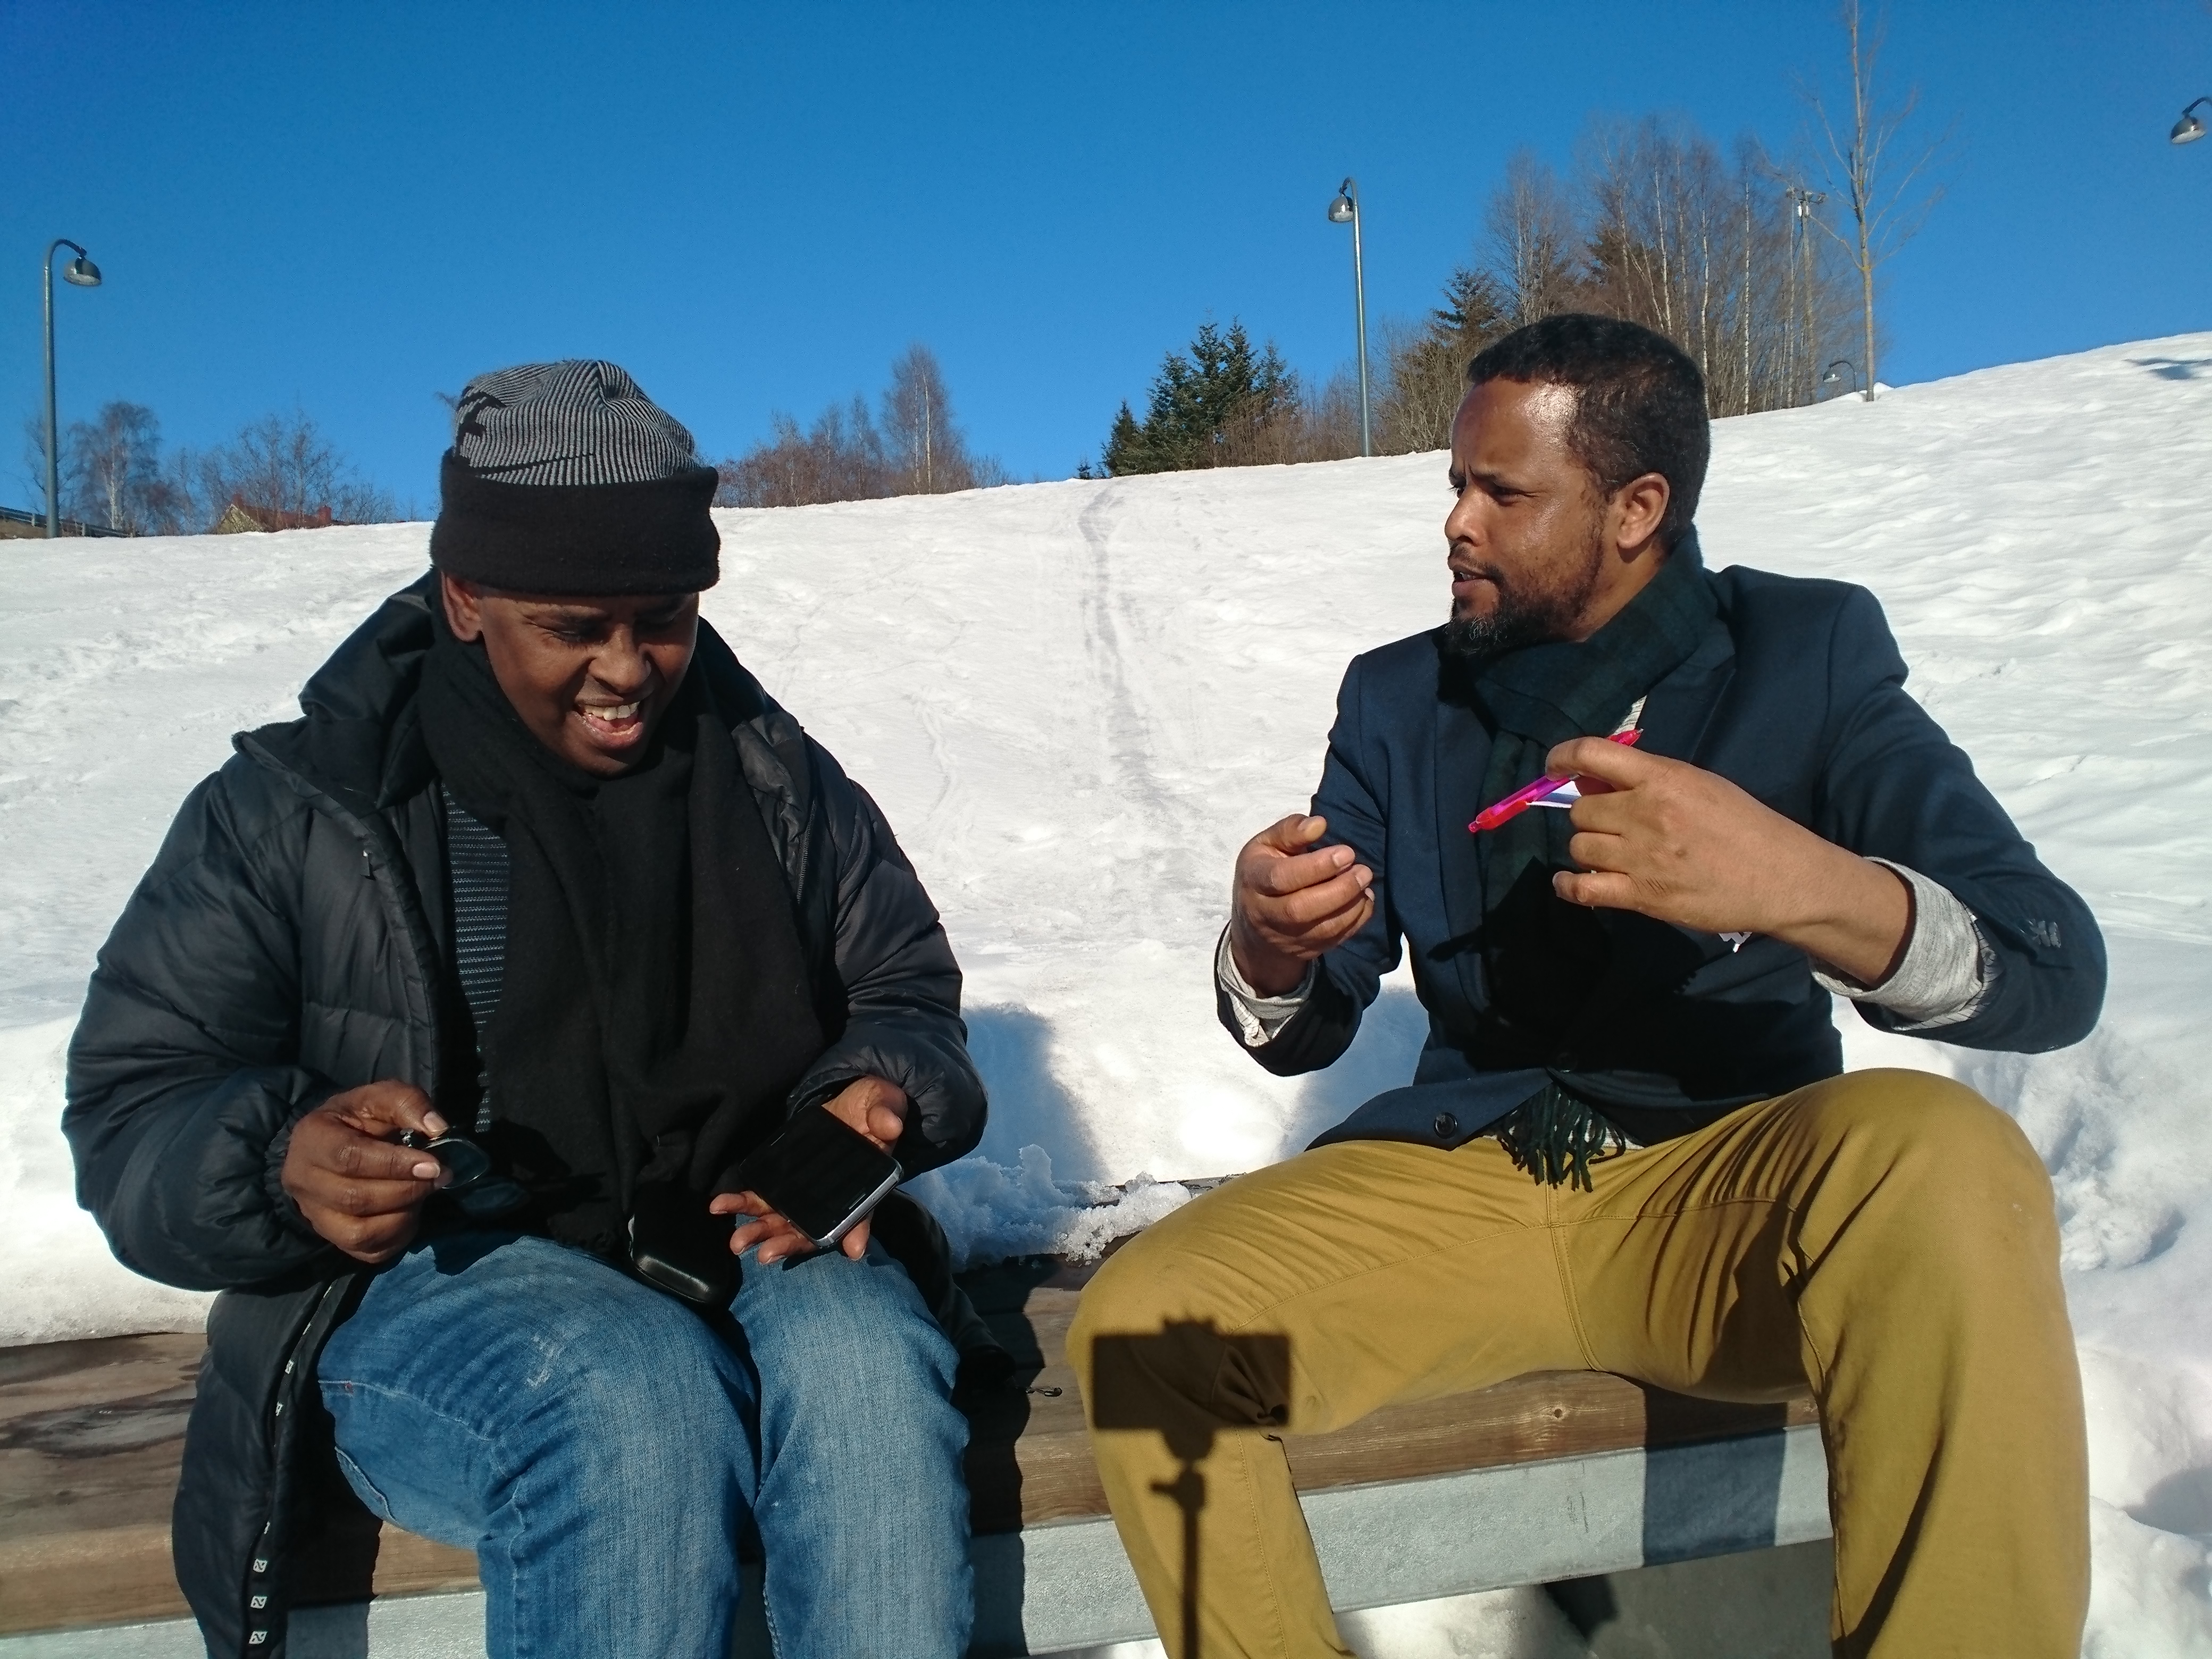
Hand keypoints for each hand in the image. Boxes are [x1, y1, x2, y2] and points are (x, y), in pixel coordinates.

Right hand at [280, 1081, 448, 1263]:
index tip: (433, 1164)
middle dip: (407, 1190)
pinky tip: (409, 1212)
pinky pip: (368, 1250)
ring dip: (403, 1215)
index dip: (395, 1164)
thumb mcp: (380, 1097)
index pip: (350, 1157)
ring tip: (422, 1192)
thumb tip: (437, 1128)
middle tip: (439, 1177)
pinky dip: (398, 1235)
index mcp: (312, 1138)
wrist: (331, 1147)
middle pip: (355, 1198)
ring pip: (359, 1232)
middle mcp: (303, 1181)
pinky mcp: (333, 1239)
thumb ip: (407, 1103)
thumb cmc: (359, 1120)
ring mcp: (314, 1215)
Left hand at [710, 1076, 907, 1265]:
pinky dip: (742, 1203)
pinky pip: (762, 1196)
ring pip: (781, 1219)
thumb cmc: (875, 1106)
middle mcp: (830, 1196)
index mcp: (861, 1185)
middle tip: (765, 1254)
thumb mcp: (884, 1104)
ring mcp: (804, 1191)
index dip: (854, 1231)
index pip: (857, 1214)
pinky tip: (719, 1207)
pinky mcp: (783, 1177)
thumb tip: (891, 1127)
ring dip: (759, 1232)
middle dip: (786, 1242)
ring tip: (737, 1243)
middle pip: (809, 1227)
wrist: (852, 1099)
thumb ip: (885, 1115)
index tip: (850, 1248)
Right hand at [1229, 815, 1374, 995]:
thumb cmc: (1265, 873)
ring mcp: (1286, 937)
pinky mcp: (1307, 950)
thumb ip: (1290, 831)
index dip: (1316, 866)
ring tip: (1365, 882)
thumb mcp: (1267, 846)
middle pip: (1300, 909)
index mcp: (1254, 880)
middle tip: (1363, 870)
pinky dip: (1356, 921)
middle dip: (1338, 890)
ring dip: (1351, 906)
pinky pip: (1335, 940)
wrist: (1256, 927)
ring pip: (1321, 929)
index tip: (1346, 853)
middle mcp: (1265, 913)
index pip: (1280, 877)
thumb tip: (1319, 824)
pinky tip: (1364, 900)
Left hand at [1547, 736, 1910, 984]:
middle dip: (1591, 816)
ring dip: (1590, 849)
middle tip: (1613, 825)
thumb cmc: (1743, 825)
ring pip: (1580, 846)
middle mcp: (1646, 814)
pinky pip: (1582, 889)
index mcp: (1663, 778)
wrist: (1780, 877)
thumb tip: (1593, 780)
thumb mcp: (1700, 785)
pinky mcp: (1642, 896)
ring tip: (1613, 854)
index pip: (1592, 754)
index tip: (1556, 765)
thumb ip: (1648, 779)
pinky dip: (1568, 885)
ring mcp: (1641, 857)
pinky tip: (1570, 882)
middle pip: (1581, 810)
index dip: (1563, 756)